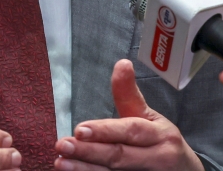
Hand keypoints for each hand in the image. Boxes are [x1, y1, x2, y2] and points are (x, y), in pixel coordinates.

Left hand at [54, 60, 202, 170]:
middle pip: (120, 156)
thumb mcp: (149, 116)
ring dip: (86, 170)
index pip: (130, 131)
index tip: (79, 129)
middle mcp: (157, 158)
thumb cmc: (161, 141)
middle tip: (62, 146)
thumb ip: (129, 94)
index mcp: (160, 135)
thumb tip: (122, 63)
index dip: (105, 131)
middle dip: (89, 152)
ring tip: (62, 163)